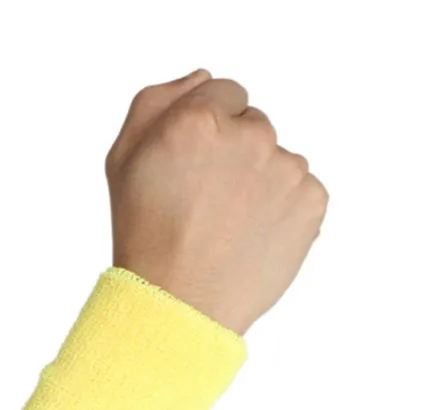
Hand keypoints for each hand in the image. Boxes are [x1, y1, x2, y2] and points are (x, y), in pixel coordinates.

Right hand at [105, 68, 328, 334]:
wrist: (180, 305)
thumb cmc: (145, 236)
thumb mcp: (123, 158)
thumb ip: (158, 100)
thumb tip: (203, 78)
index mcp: (199, 119)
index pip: (225, 93)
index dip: (207, 131)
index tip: (195, 167)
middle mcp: (249, 136)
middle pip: (254, 126)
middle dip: (235, 155)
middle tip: (208, 203)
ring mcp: (285, 170)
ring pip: (279, 160)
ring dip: (262, 182)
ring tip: (230, 226)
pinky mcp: (311, 202)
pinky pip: (303, 190)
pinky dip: (285, 210)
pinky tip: (254, 236)